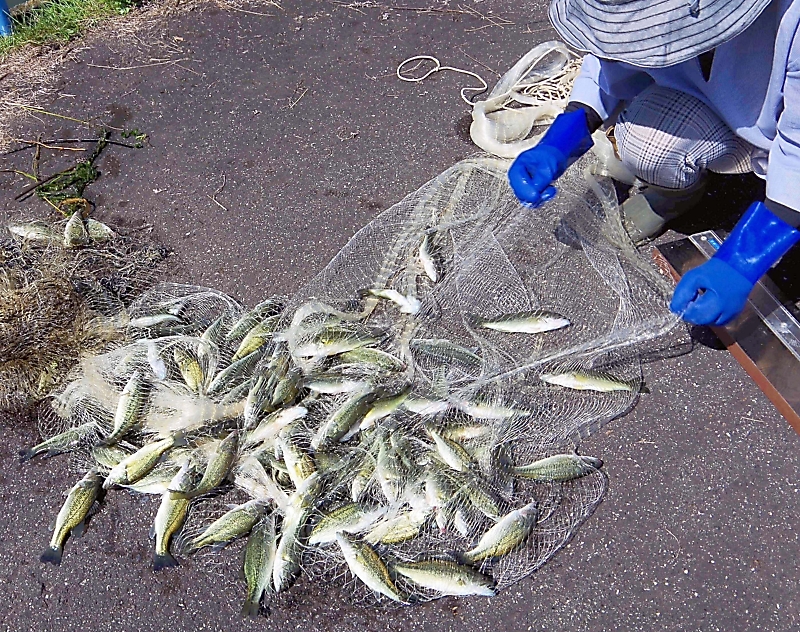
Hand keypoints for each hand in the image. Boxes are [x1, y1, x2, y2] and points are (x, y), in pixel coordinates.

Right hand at [508, 108, 593, 206]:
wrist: (559, 153)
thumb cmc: (551, 154)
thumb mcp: (546, 167)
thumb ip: (539, 182)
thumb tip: (534, 196)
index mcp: (517, 168)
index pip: (516, 184)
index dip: (525, 192)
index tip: (536, 195)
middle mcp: (519, 177)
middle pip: (521, 194)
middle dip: (535, 195)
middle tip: (546, 191)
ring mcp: (525, 182)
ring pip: (528, 198)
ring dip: (540, 197)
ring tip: (550, 190)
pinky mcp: (532, 187)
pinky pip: (534, 198)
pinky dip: (543, 196)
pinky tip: (549, 190)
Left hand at [670, 201, 799, 325]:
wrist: (740, 264)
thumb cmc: (718, 269)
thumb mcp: (694, 277)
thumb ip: (682, 293)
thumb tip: (674, 308)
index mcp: (716, 303)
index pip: (694, 316)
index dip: (685, 309)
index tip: (684, 299)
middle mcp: (726, 312)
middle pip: (701, 321)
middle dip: (692, 312)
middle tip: (692, 298)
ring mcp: (732, 314)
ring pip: (709, 322)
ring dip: (701, 314)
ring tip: (701, 298)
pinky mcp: (735, 313)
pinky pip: (718, 320)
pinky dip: (710, 314)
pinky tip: (709, 302)